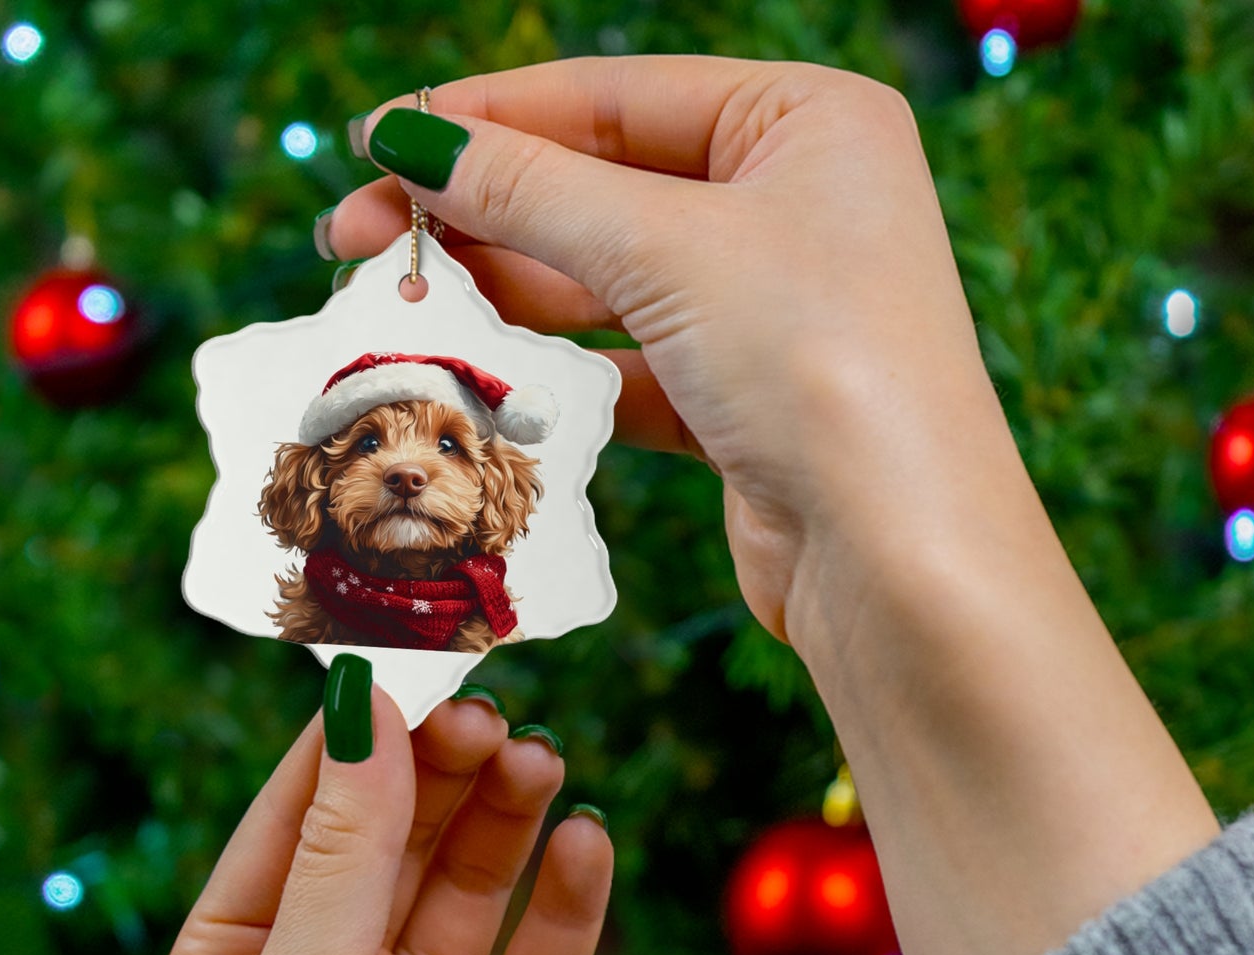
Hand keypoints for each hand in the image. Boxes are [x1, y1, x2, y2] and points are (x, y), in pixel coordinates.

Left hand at [156, 684, 611, 954]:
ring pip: (473, 886)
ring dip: (508, 820)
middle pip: (397, 838)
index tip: (416, 660)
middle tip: (497, 713)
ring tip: (544, 762)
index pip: (301, 812)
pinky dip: (567, 902)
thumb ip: (343, 852)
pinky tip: (588, 843)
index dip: (358, 736)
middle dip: (443, 771)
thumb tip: (363, 706)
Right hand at [326, 57, 1019, 644]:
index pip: (614, 97)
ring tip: (403, 305)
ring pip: (609, 282)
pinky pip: (630, 364)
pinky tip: (487, 375)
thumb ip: (532, 190)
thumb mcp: (667, 249)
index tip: (377, 142)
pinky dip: (560, 371)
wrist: (897, 558)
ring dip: (507, 294)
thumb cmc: (820, 366)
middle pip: (602, 188)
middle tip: (356, 238)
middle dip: (480, 212)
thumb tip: (411, 141)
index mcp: (806, 121)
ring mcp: (770, 308)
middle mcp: (795, 205)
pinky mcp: (744, 401)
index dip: (486, 118)